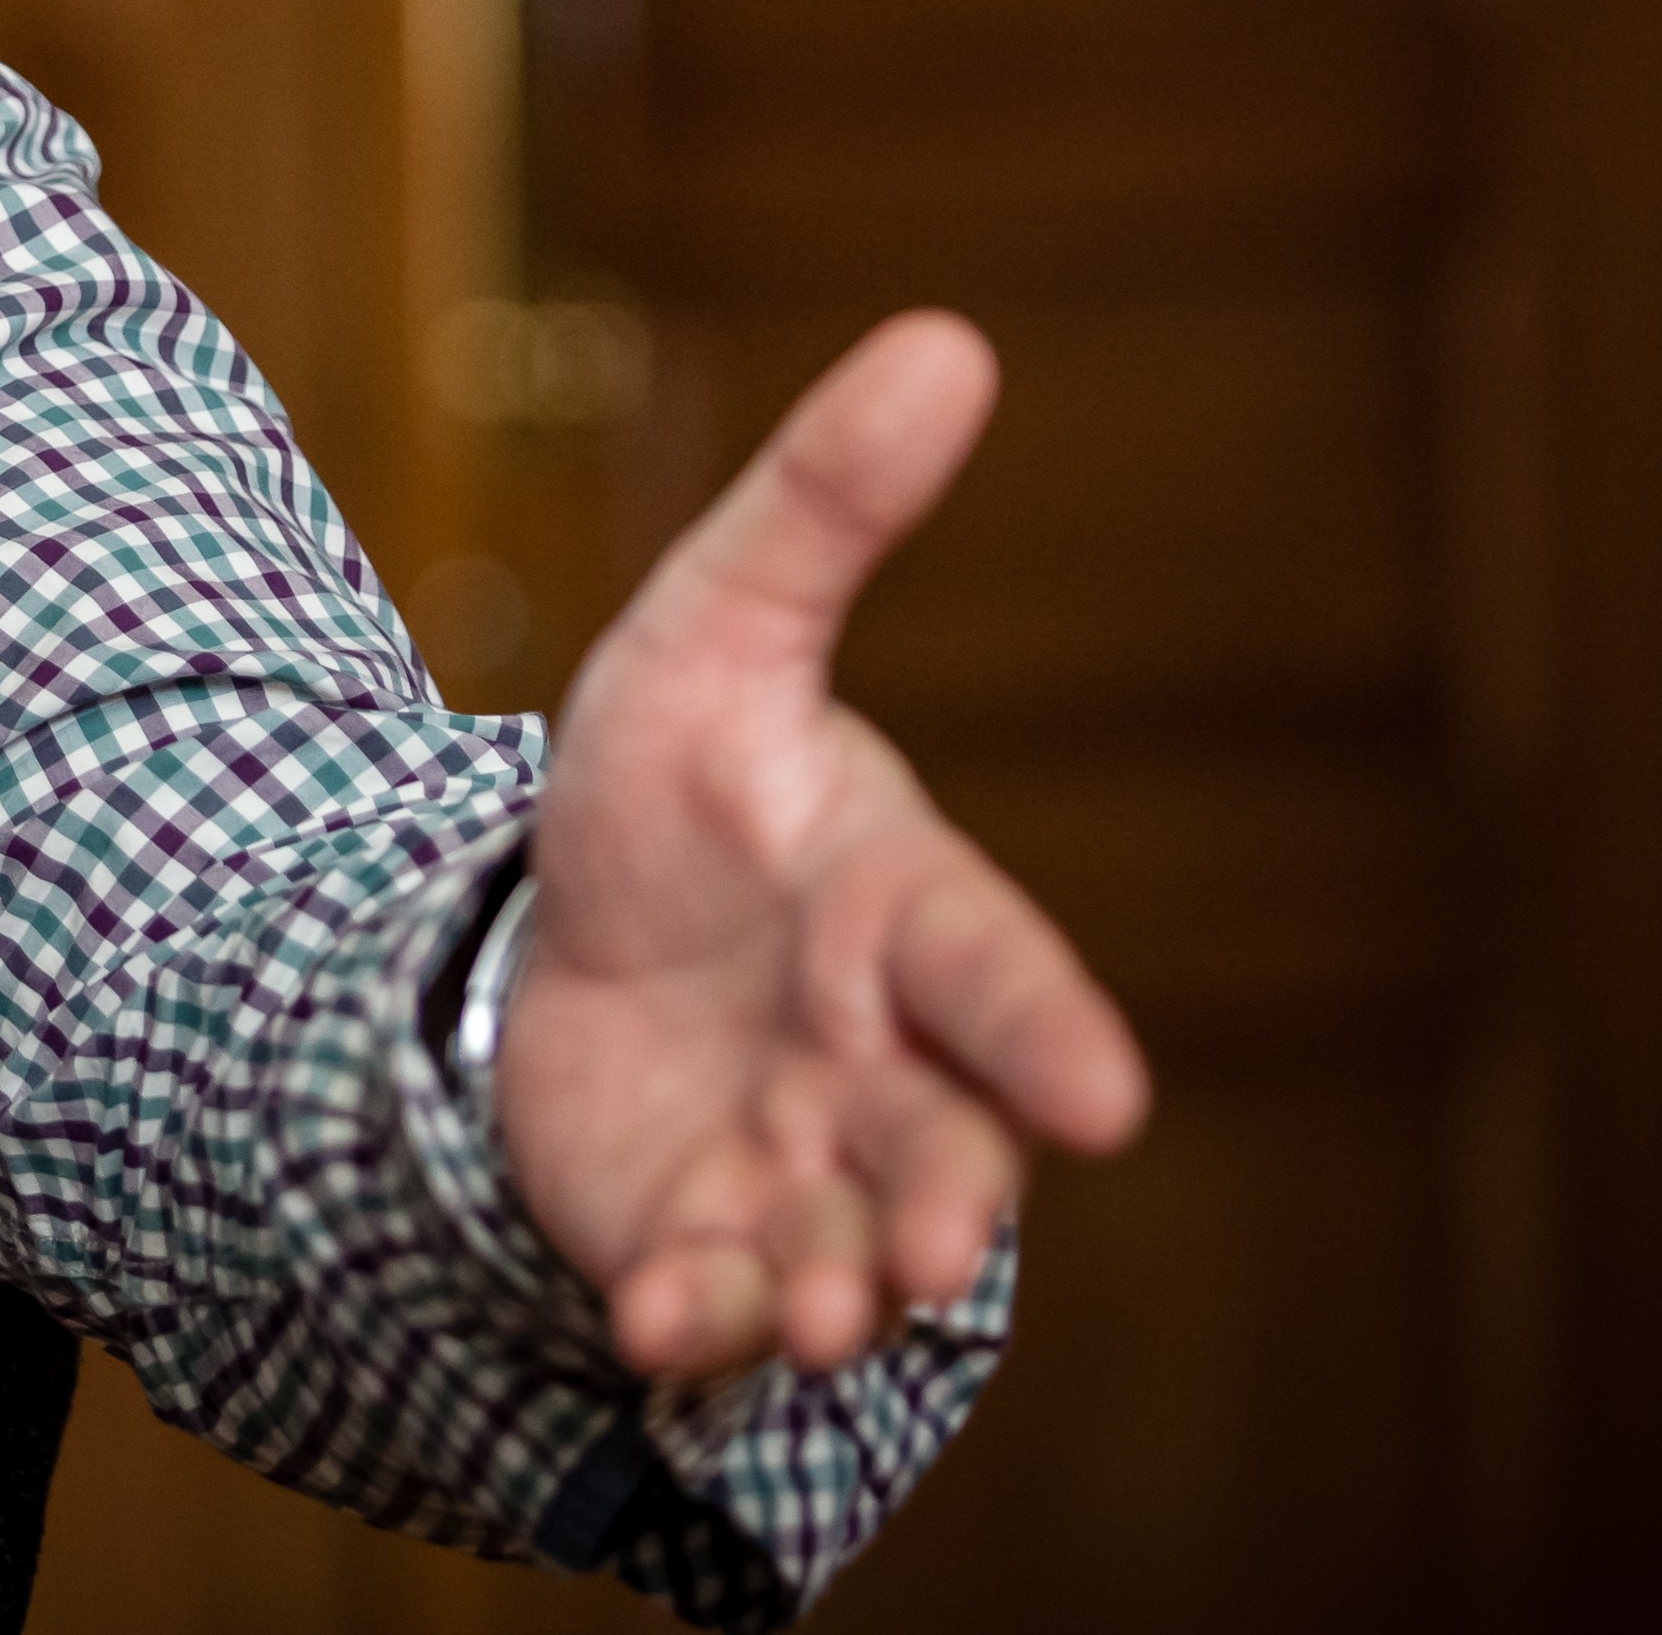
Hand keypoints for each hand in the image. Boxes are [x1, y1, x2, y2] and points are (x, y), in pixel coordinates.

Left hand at [493, 311, 1151, 1378]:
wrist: (558, 928)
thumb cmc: (682, 782)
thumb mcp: (717, 629)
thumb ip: (824, 509)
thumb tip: (948, 337)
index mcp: (908, 915)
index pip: (996, 973)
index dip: (1044, 1033)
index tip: (1103, 1100)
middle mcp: (884, 1065)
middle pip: (949, 1152)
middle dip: (942, 1208)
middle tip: (921, 1258)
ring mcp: (804, 1170)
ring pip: (846, 1255)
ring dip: (827, 1290)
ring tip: (800, 1313)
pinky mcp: (704, 1240)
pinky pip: (718, 1299)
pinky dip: (696, 1321)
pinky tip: (653, 1325)